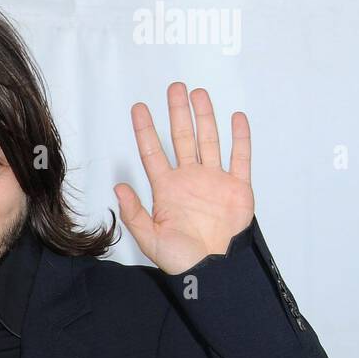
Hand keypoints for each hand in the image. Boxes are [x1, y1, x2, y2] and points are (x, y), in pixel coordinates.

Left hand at [114, 82, 254, 274]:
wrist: (214, 270)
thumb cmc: (182, 259)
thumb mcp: (150, 239)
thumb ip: (134, 213)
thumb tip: (118, 188)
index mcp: (167, 190)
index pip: (153, 153)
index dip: (145, 130)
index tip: (139, 108)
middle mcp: (190, 179)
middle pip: (182, 138)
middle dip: (177, 113)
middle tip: (174, 88)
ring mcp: (214, 180)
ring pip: (209, 140)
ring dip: (204, 117)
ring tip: (198, 94)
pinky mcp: (238, 187)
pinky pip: (240, 157)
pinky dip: (240, 137)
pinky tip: (235, 117)